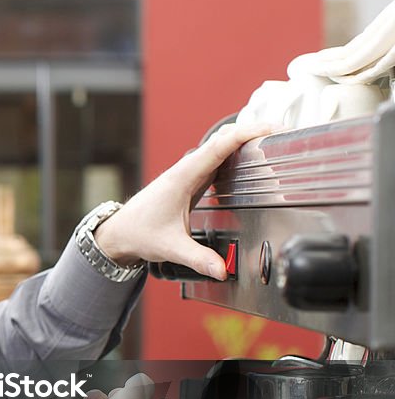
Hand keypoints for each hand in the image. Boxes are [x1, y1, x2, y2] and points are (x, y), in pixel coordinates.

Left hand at [94, 122, 274, 279]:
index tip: (269, 129)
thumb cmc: (139, 233)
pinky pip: (215, 160)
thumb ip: (198, 258)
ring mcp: (188, 173)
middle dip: (251, 131)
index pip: (219, 146)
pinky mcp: (190, 181)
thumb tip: (221, 270)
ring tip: (271, 141)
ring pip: (219, 147)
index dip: (246, 133)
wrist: (119, 232)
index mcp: (183, 177)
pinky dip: (233, 153)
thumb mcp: (170, 247)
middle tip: (280, 132)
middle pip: (222, 140)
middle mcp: (186, 170)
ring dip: (243, 140)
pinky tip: (247, 158)